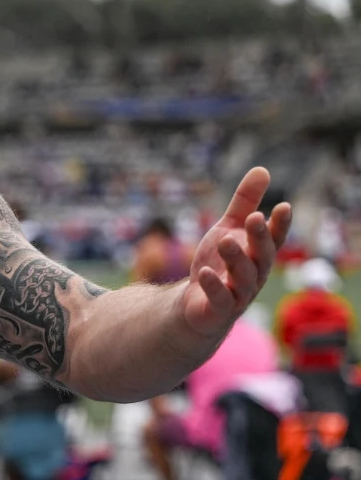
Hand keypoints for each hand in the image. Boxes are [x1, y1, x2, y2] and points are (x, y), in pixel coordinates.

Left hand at [180, 167, 290, 337]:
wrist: (197, 306)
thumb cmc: (219, 264)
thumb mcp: (228, 229)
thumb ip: (244, 203)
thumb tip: (262, 169)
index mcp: (258, 254)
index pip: (274, 238)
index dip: (280, 225)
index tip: (284, 206)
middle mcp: (254, 274)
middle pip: (262, 256)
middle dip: (259, 238)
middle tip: (255, 218)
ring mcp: (238, 294)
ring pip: (243, 277)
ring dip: (236, 259)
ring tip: (226, 240)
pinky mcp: (219, 310)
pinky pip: (220, 298)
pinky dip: (214, 286)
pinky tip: (205, 272)